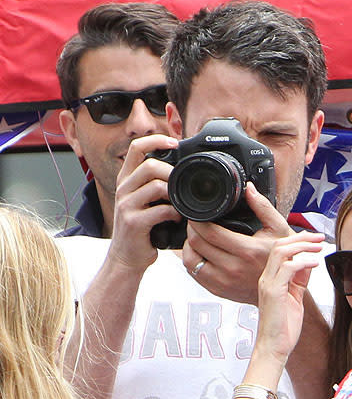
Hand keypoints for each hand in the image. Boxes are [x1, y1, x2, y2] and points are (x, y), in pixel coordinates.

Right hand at [108, 133, 181, 274]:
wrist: (126, 258)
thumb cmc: (140, 230)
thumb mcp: (143, 202)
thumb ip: (154, 186)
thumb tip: (180, 172)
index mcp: (126, 180)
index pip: (136, 148)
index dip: (156, 140)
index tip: (175, 142)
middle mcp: (123, 189)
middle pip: (150, 165)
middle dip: (171, 171)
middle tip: (182, 183)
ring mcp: (127, 205)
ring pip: (156, 186)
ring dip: (175, 194)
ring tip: (181, 204)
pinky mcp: (134, 222)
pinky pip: (160, 210)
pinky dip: (174, 213)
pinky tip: (177, 218)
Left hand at [182, 183, 294, 303]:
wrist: (283, 287)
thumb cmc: (282, 259)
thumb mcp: (279, 229)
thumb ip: (263, 207)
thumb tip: (249, 189)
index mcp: (247, 250)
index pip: (209, 232)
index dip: (197, 220)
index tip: (198, 214)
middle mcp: (233, 268)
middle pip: (196, 244)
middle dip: (191, 229)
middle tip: (196, 223)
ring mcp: (224, 282)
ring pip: (190, 261)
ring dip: (189, 246)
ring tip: (197, 238)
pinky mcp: (219, 291)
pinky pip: (195, 275)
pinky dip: (193, 262)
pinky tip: (201, 254)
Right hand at [254, 232, 324, 364]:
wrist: (273, 347)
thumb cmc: (283, 328)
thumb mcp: (295, 298)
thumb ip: (299, 280)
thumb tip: (308, 263)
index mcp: (270, 279)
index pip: (280, 250)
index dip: (298, 240)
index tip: (314, 239)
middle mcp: (266, 279)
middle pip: (279, 246)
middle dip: (301, 238)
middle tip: (319, 238)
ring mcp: (268, 284)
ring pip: (281, 252)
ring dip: (302, 246)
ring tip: (318, 247)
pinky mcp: (274, 292)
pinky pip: (288, 268)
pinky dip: (303, 262)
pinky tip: (315, 263)